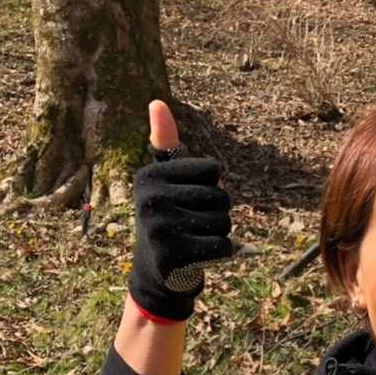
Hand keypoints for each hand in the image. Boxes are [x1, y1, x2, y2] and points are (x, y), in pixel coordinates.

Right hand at [128, 101, 232, 321]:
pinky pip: (224, 246)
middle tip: (192, 225)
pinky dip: (220, 253)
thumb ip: (166, 144)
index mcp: (150, 175)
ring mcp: (159, 228)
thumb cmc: (168, 218)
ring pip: (225, 222)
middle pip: (221, 197)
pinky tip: (198, 257)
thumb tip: (156, 102)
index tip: (187, 200)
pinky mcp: (173, 257)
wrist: (155, 272)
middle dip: (217, 213)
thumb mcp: (165, 180)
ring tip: (194, 240)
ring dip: (219, 233)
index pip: (214, 170)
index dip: (211, 186)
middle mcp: (150, 198)